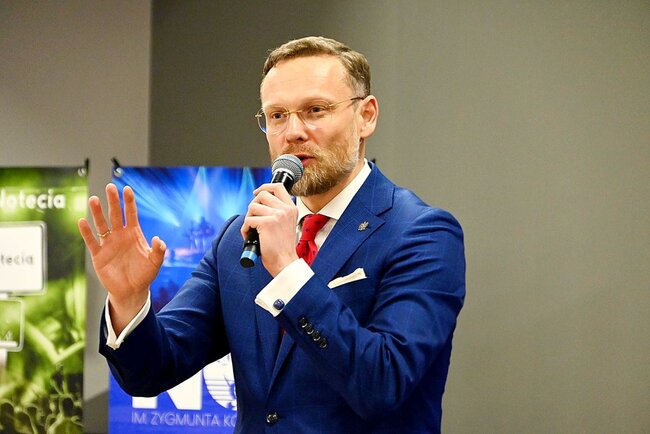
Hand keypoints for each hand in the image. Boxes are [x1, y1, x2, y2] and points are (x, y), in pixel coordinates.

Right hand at [78, 183, 165, 332]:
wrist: (131, 291)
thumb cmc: (144, 275)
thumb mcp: (155, 263)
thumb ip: (158, 251)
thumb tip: (159, 239)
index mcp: (134, 234)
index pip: (131, 214)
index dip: (129, 202)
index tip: (127, 189)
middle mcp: (120, 236)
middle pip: (115, 215)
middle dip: (113, 201)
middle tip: (109, 187)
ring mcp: (108, 244)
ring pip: (101, 225)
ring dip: (97, 213)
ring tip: (94, 199)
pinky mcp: (98, 255)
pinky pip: (91, 241)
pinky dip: (87, 232)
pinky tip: (82, 221)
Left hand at [241, 183, 297, 275]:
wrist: (284, 261)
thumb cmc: (282, 246)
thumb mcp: (286, 224)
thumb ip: (278, 211)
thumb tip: (259, 200)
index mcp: (291, 208)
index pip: (278, 187)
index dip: (265, 187)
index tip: (257, 193)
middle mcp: (285, 209)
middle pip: (262, 195)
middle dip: (253, 206)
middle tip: (254, 218)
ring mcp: (277, 215)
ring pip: (252, 207)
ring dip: (248, 218)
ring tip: (252, 229)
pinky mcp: (267, 223)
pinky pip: (248, 220)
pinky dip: (245, 229)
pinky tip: (250, 236)